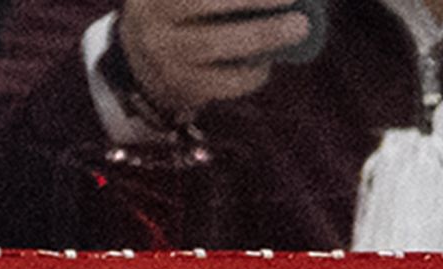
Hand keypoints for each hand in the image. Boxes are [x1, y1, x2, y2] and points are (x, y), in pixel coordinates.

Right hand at [113, 0, 312, 120]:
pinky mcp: (183, 86)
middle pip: (202, 1)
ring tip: (299, 27)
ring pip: (211, 42)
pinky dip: (251, 72)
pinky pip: (222, 82)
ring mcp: (166, 53)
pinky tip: (267, 63)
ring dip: (260, 34)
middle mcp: (155, 16)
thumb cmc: (184, 10)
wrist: (143, 60)